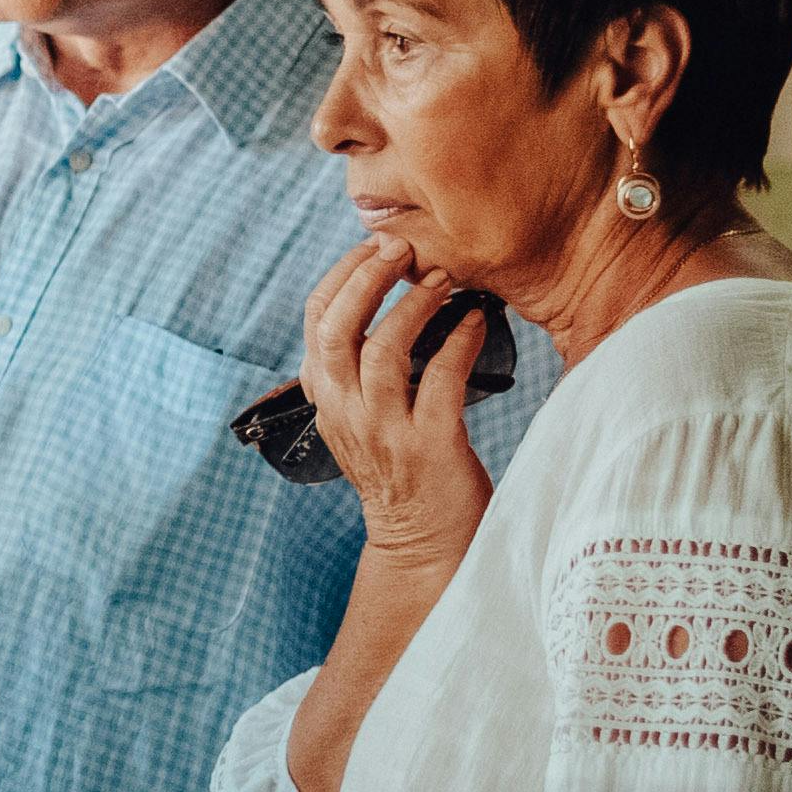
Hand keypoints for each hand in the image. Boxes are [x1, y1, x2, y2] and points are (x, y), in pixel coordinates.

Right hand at [298, 240, 496, 583]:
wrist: (424, 545)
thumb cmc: (404, 471)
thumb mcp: (360, 418)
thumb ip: (357, 371)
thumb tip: (380, 300)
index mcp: (326, 399)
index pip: (316, 321)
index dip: (342, 276)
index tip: (374, 247)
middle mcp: (346, 413)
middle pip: (337, 329)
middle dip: (368, 278)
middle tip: (402, 248)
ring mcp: (384, 432)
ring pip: (383, 350)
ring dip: (414, 305)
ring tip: (441, 279)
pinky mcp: (429, 447)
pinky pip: (440, 378)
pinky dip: (459, 341)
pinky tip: (476, 322)